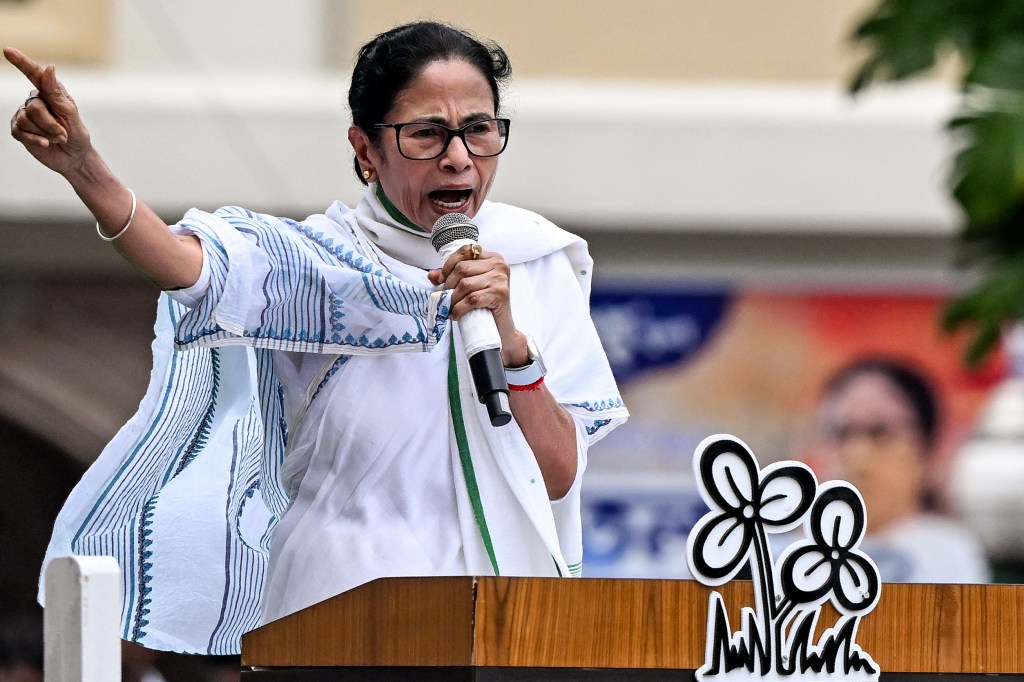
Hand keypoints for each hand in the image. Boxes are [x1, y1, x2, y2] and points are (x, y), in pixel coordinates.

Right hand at [5, 47, 92, 176]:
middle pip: (34, 107)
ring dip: (46, 133)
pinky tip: (45, 143)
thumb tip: (49, 68)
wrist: (74, 157)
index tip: (8, 51)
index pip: (34, 75)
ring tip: (57, 138)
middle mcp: (35, 100)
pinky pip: (19, 131)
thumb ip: (56, 92)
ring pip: (26, 120)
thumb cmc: (76, 133)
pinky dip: (35, 140)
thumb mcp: (70, 114)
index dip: (21, 63)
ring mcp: (25, 115)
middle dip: (51, 124)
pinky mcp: (19, 130)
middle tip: (63, 134)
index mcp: (49, 92)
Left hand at [427, 243, 526, 363]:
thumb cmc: (485, 306)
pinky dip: (459, 308)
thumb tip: (432, 275)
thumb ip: (452, 277)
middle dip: (449, 284)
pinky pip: (471, 299)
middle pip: (462, 268)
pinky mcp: (500, 294)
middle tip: (445, 297)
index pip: (466, 250)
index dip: (449, 264)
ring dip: (452, 299)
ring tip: (449, 307)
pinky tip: (456, 315)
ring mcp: (500, 279)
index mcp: (493, 258)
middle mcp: (499, 265)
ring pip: (465, 284)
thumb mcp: (469, 287)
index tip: (441, 280)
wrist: (502, 329)